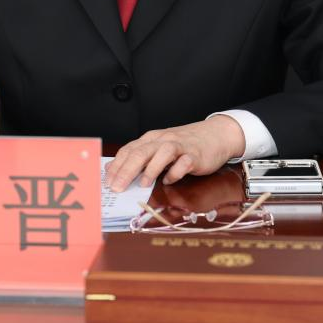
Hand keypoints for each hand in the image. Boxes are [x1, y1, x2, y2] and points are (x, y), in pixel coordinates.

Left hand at [106, 117, 244, 190]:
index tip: (107, 182)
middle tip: (117, 188)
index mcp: (151, 139)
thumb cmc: (184, 145)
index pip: (129, 150)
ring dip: (151, 169)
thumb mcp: (159, 148)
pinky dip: (175, 172)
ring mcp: (180, 146)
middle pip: (141, 152)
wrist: (216, 135)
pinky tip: (169, 180)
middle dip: (126, 170)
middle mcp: (163, 140)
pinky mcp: (195, 155)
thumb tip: (114, 170)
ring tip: (142, 184)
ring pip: (162, 153)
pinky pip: (184, 162)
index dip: (117, 166)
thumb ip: (140, 158)